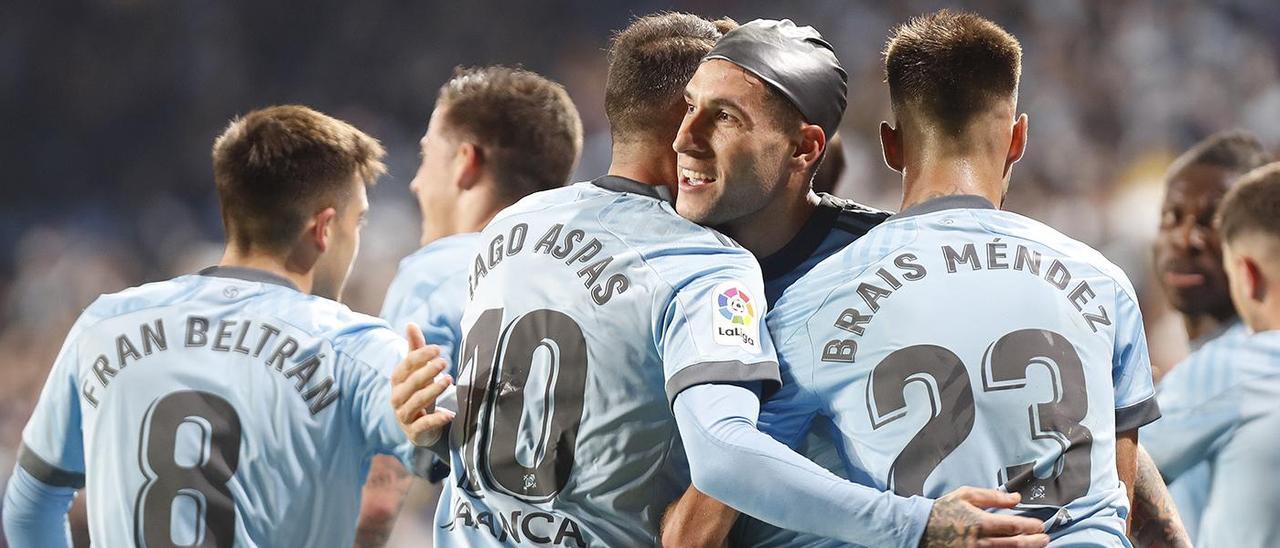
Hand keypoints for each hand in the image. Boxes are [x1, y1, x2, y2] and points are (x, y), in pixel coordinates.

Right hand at [389, 323, 454, 446]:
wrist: (418, 426)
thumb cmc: (419, 392)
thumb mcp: (418, 372)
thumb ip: (415, 349)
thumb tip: (411, 324)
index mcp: (397, 380)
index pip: (406, 365)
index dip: (420, 356)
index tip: (438, 349)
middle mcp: (397, 397)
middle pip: (411, 383)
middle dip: (427, 371)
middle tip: (444, 362)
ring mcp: (404, 416)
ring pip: (416, 402)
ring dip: (432, 391)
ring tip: (448, 381)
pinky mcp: (414, 431)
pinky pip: (423, 425)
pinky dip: (436, 420)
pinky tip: (449, 414)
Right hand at [920, 487, 1049, 547]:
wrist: (920, 528)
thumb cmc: (944, 509)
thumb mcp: (966, 495)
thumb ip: (992, 496)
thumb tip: (1016, 498)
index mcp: (979, 522)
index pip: (1012, 526)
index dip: (1029, 526)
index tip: (1039, 525)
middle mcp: (979, 541)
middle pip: (1014, 544)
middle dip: (1033, 541)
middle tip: (1045, 538)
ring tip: (1037, 546)